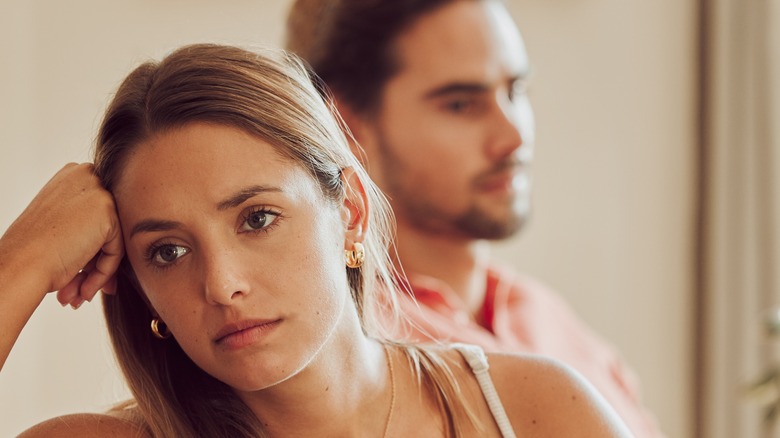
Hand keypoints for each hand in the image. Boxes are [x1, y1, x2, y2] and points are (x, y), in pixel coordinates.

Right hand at [0, 163, 123, 307]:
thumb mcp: (60, 229)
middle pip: (106, 227)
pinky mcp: (107, 211)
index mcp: (71, 176)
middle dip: (94, 264)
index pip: (96, 216)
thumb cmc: (30, 253)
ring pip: (112, 241)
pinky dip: (103, 273)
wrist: (21, 266)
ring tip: (76, 295)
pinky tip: (83, 290)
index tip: (80, 275)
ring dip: (96, 274)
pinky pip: (116, 250)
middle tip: (81, 290)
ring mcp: (97, 192)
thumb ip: (85, 228)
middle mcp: (85, 177)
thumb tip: (103, 245)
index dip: (89, 249)